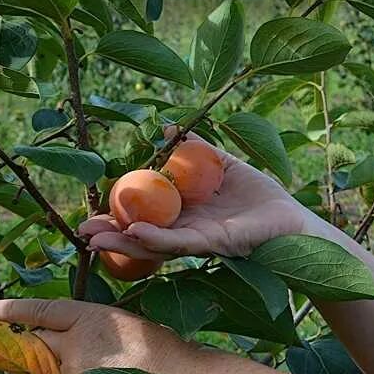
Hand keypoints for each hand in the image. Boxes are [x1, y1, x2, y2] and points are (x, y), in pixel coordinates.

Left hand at [0, 298, 192, 373]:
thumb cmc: (160, 348)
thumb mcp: (124, 324)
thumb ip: (91, 331)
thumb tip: (68, 344)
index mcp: (89, 315)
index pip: (41, 310)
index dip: (11, 310)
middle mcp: (73, 340)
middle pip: (35, 343)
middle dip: (32, 348)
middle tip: (38, 352)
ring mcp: (71, 371)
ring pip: (41, 373)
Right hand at [81, 125, 306, 259]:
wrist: (294, 219)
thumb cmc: (261, 197)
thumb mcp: (223, 166)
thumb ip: (196, 150)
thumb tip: (165, 128)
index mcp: (185, 214)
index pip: (144, 215)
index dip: (117, 213)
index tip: (90, 210)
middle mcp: (186, 230)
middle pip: (141, 234)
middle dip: (111, 234)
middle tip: (80, 231)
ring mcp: (197, 240)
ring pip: (153, 244)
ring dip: (123, 241)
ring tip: (93, 238)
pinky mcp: (214, 244)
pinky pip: (181, 242)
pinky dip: (157, 238)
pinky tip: (135, 231)